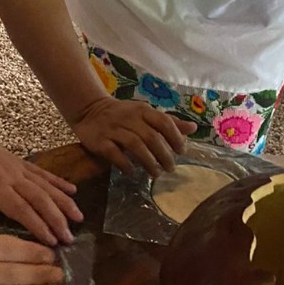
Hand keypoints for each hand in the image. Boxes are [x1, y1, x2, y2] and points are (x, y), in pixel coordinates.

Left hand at [0, 124, 81, 246]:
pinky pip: (42, 173)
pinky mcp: (18, 161)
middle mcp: (9, 177)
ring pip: (46, 185)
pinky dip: (58, 182)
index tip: (52, 242)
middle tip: (70, 239)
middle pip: (39, 199)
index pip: (21, 210)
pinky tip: (73, 191)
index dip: (38, 226)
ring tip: (79, 218)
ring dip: (64, 202)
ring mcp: (16, 167)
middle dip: (57, 219)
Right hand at [71, 97, 196, 177]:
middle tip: (170, 168)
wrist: (89, 110)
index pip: (164, 122)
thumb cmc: (123, 114)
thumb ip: (168, 122)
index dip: (175, 138)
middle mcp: (129, 118)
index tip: (181, 151)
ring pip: (135, 146)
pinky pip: (114, 154)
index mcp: (142, 110)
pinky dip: (125, 164)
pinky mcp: (100, 141)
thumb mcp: (145, 113)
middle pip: (151, 137)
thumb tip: (194, 128)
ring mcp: (113, 129)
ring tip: (155, 174)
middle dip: (164, 155)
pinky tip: (132, 171)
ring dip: (148, 162)